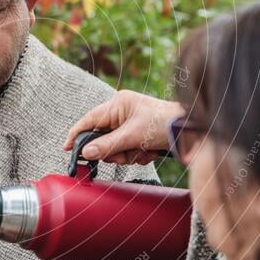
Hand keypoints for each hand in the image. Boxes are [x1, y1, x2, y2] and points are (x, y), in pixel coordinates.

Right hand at [64, 90, 182, 164]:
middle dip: (114, 150)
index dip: (77, 134)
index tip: (66, 148)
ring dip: (128, 154)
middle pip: (102, 138)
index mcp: (118, 104)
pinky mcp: (139, 135)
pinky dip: (138, 155)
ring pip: (115, 147)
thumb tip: (85, 153)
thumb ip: (107, 145)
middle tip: (124, 155)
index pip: (90, 120)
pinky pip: (128, 150)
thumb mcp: (133, 136)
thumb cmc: (164, 124)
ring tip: (142, 152)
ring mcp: (131, 124)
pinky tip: (150, 152)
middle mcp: (122, 112)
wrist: (192, 131)